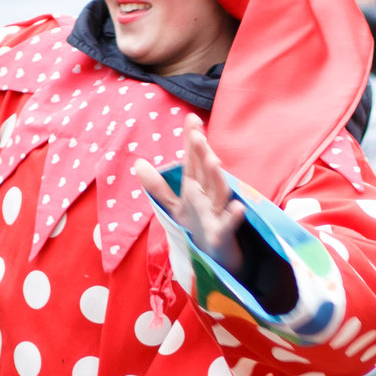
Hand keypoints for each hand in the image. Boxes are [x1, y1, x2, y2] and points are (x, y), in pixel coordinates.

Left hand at [132, 115, 245, 268]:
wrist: (216, 257)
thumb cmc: (198, 227)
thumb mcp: (175, 207)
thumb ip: (157, 187)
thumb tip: (138, 163)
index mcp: (196, 188)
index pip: (193, 161)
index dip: (191, 141)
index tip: (190, 118)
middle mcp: (209, 196)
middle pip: (206, 172)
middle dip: (203, 153)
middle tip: (197, 135)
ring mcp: (218, 214)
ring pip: (219, 193)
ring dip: (217, 178)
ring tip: (214, 161)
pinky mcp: (223, 235)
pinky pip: (229, 225)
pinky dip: (234, 217)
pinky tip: (238, 208)